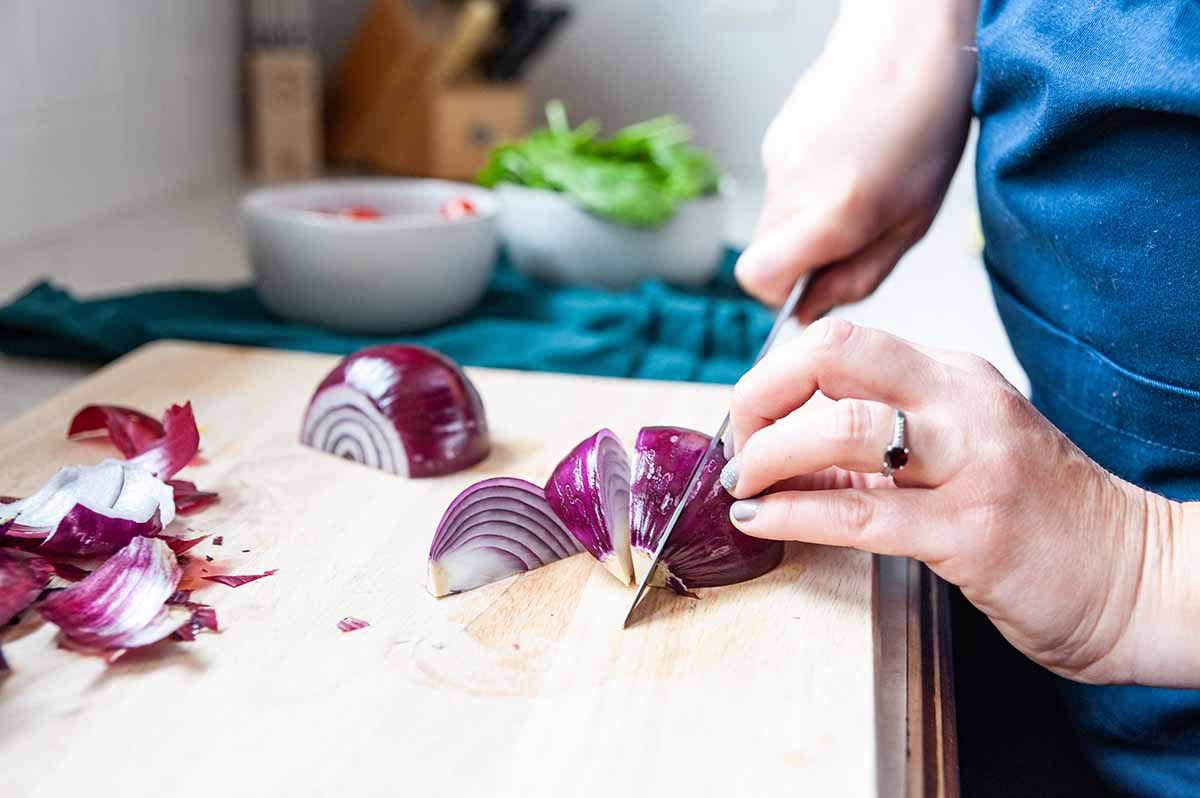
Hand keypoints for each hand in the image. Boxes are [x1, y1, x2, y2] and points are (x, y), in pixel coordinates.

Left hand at [723, 318, 1188, 685]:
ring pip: (841, 426)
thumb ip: (878, 446)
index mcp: (954, 376)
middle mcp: (961, 402)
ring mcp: (972, 463)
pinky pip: (859, 513)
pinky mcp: (974, 530)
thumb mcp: (960, 453)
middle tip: (738, 441)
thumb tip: (780, 450)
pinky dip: (793, 512)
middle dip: (761, 392)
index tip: (748, 419)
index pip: (841, 342)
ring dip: (769, 455)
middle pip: (834, 354)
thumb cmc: (1040, 517)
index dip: (775, 376)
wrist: (1136, 576)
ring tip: (743, 484)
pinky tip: (760, 519)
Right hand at [737, 4, 976, 319]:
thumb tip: (812, 308)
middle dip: (800, 259)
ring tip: (856, 189)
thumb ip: (858, 276)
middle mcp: (793, 187)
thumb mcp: (912, 223)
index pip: (758, 279)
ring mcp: (777, 161)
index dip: (780, 293)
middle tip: (849, 237)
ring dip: (807, 222)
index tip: (812, 286)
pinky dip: (807, 189)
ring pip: (774, 222)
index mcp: (833, 212)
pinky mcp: (774, 141)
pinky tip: (846, 162)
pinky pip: (781, 188)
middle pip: (764, 255)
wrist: (906, 43)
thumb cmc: (924, 125)